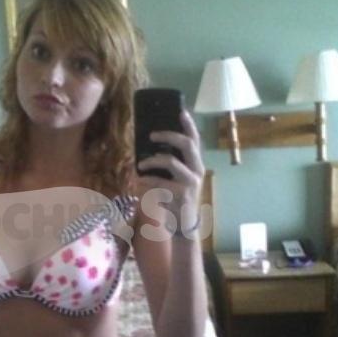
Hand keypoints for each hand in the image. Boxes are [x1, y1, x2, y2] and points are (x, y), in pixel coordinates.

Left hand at [135, 110, 203, 229]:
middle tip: (151, 135)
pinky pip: (160, 181)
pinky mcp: (182, 193)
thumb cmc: (176, 200)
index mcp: (196, 164)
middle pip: (187, 144)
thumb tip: (149, 148)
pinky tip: (140, 182)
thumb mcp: (176, 179)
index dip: (189, 124)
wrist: (184, 226)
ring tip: (140, 164)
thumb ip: (169, 165)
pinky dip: (147, 180)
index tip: (180, 111)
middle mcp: (197, 170)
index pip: (195, 139)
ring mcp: (191, 182)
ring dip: (151, 161)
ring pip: (171, 161)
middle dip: (168, 135)